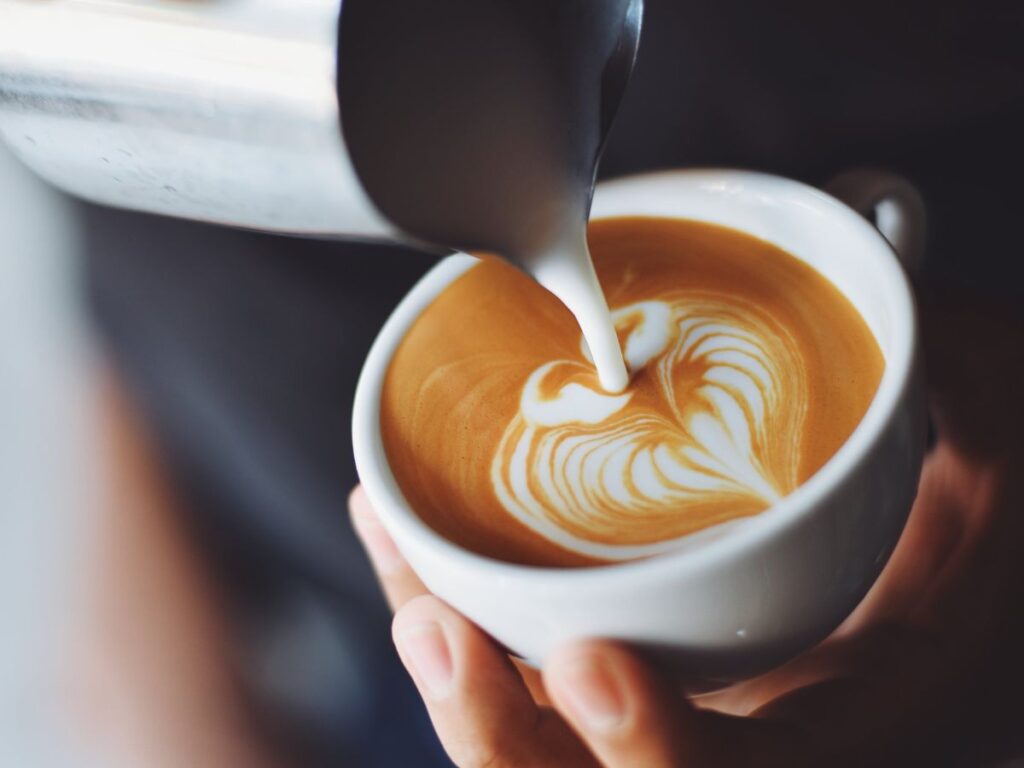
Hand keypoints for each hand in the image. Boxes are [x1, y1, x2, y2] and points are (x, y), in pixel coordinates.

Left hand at [350, 291, 1023, 766]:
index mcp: (842, 707)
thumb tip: (881, 215)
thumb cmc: (968, 492)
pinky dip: (460, 623)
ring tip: (410, 597)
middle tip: (436, 628)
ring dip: (460, 690)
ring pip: (545, 746)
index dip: (658, 746)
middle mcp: (745, 721)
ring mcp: (675, 697)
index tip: (593, 662)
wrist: (945, 522)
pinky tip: (403, 551)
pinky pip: (524, 671)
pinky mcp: (628, 657)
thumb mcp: (989, 438)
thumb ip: (943, 359)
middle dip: (502, 732)